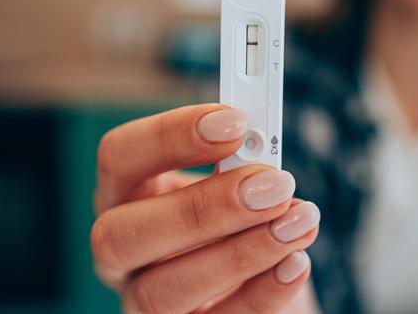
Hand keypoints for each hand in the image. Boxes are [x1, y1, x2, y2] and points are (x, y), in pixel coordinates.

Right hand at [91, 104, 320, 312]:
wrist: (253, 282)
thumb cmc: (234, 220)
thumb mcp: (232, 183)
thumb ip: (238, 165)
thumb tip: (262, 148)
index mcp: (125, 195)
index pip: (118, 157)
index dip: (170, 135)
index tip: (236, 121)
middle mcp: (120, 253)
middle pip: (121, 235)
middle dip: (203, 207)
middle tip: (274, 186)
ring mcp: (142, 302)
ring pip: (160, 291)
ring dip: (240, 254)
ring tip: (299, 221)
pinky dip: (261, 294)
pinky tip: (296, 262)